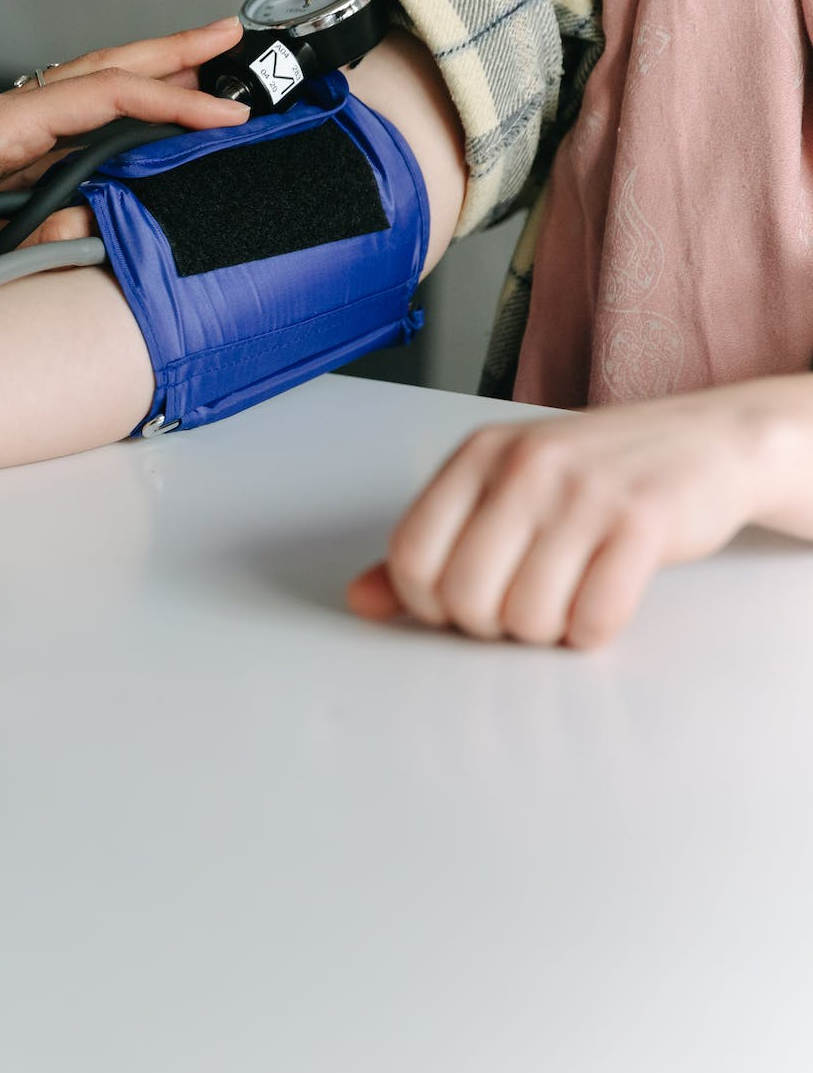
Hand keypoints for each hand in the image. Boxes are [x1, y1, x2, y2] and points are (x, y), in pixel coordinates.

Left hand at [0, 16, 249, 243]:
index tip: (228, 114)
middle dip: (168, 52)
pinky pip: (67, 133)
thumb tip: (98, 222)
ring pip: (84, 97)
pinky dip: (112, 122)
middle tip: (228, 35)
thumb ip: (37, 239)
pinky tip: (138, 130)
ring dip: (144, 81)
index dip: (174, 102)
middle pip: (99, 71)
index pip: (105, 95)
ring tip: (200, 69)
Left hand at [347, 378, 812, 648]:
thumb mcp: (502, 490)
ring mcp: (585, 492)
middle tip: (519, 606)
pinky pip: (593, 618)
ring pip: (525, 615)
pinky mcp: (644, 522)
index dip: (426, 602)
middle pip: (464, 596)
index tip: (458, 603)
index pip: (410, 554)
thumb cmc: (594, 475)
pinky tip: (600, 604)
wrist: (710, 441)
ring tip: (563, 600)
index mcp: (477, 455)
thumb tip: (363, 603)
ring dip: (543, 631)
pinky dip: (592, 631)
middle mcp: (524, 467)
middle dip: (487, 625)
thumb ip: (432, 544)